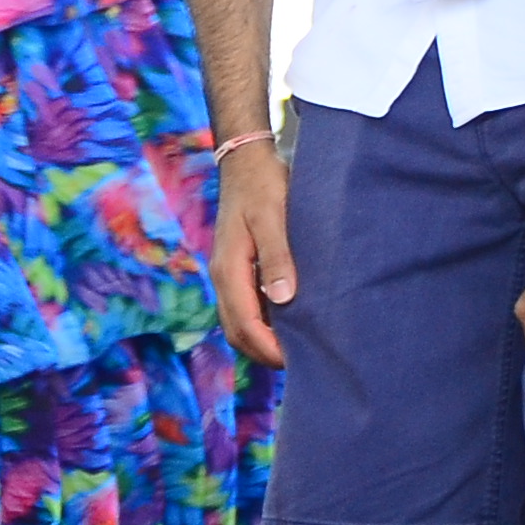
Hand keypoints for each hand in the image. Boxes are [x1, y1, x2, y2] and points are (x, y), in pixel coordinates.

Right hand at [207, 139, 295, 368]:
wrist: (245, 160)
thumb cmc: (263, 185)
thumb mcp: (274, 217)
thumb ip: (278, 258)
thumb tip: (284, 299)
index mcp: (229, 269)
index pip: (245, 324)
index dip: (269, 348)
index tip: (297, 360)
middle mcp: (223, 276)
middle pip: (237, 332)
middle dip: (264, 353)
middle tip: (301, 363)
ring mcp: (227, 274)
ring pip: (238, 323)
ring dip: (261, 341)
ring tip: (296, 348)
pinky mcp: (235, 269)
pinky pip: (244, 307)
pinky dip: (261, 324)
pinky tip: (287, 322)